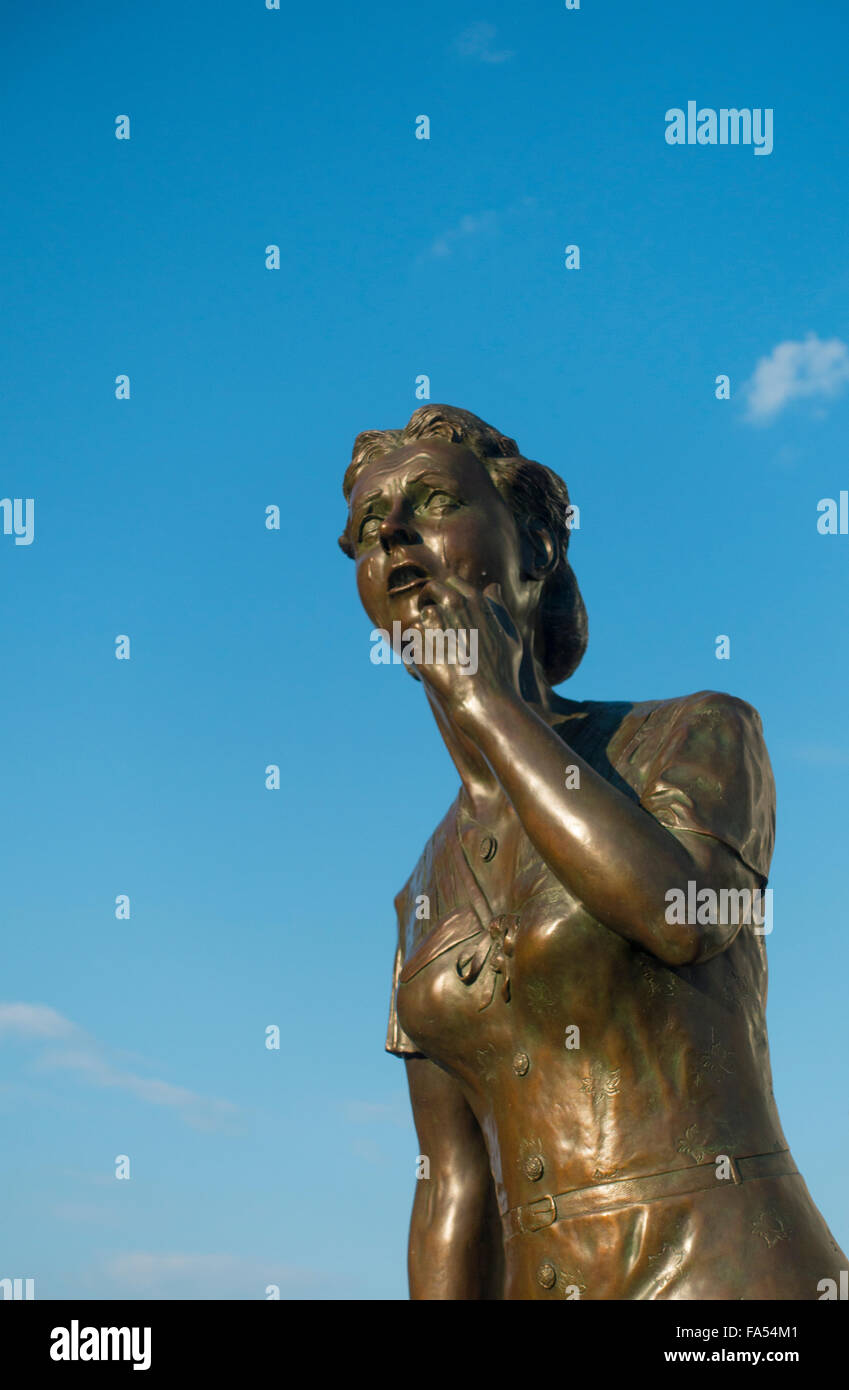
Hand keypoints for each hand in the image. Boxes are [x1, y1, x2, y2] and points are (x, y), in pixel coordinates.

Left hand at [400, 575, 524, 726]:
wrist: (485, 699)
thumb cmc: (502, 670)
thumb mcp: (510, 635)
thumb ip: (498, 608)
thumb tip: (492, 587)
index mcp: (474, 601)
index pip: (451, 582)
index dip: (446, 591)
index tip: (444, 602)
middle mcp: (453, 606)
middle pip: (431, 589)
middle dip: (428, 598)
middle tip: (428, 613)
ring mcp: (435, 624)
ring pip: (422, 616)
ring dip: (425, 629)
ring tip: (436, 649)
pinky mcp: (420, 644)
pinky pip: (414, 640)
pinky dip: (419, 649)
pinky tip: (431, 663)